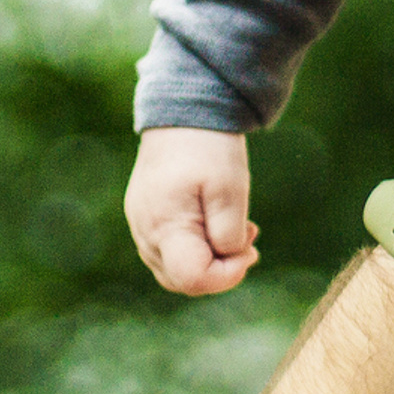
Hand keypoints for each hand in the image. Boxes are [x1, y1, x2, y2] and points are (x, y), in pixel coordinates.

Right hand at [126, 127, 258, 294]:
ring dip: (211, 259)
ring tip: (239, 228)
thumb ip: (229, 233)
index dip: (227, 276)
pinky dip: (198, 248)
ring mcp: (141, 227)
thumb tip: (228, 259)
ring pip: (176, 269)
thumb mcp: (230, 188)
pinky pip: (170, 251)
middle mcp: (146, 233)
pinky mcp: (146, 219)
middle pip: (182, 281)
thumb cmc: (209, 148)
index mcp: (164, 226)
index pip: (192, 279)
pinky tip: (218, 223)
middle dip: (221, 270)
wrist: (183, 112)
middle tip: (249, 238)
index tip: (252, 249)